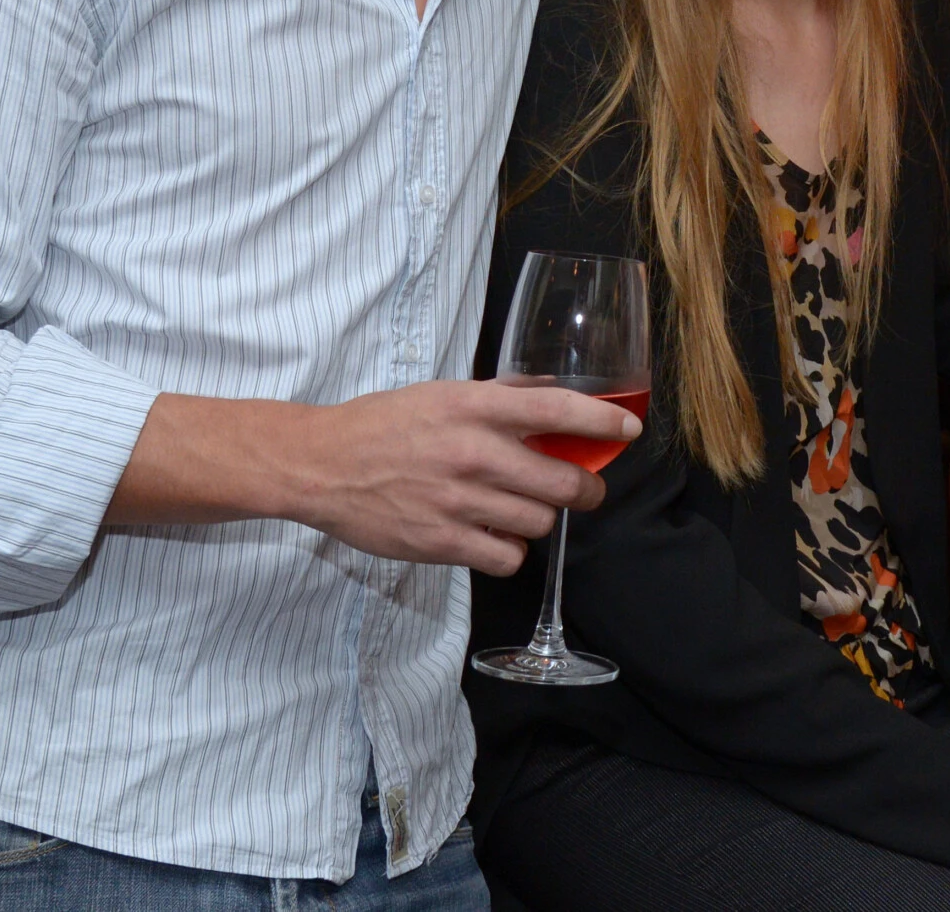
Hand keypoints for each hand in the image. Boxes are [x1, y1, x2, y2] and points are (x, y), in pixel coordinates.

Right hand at [285, 380, 641, 576]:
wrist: (321, 464)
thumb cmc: (384, 425)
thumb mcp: (444, 394)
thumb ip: (501, 397)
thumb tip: (554, 394)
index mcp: (475, 407)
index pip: (557, 409)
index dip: (602, 422)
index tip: (627, 431)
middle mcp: (473, 453)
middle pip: (564, 483)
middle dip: (585, 490)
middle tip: (583, 490)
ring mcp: (459, 501)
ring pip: (540, 523)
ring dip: (540, 518)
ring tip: (518, 508)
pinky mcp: (442, 542)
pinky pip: (508, 556)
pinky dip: (510, 550)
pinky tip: (494, 534)